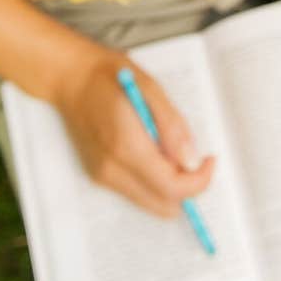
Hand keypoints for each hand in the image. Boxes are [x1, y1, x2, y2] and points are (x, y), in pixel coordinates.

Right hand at [51, 39, 215, 217]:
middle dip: (186, 185)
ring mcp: (102, 176)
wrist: (70, 77)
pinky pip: (136, 192)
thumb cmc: (110, 76)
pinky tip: (149, 148)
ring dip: (168, 183)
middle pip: (163, 204)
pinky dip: (152, 179)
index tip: (210, 160)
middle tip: (191, 154)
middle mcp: (112, 169)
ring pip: (151, 201)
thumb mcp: (150, 89)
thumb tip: (191, 161)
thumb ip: (172, 126)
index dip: (199, 181)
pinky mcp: (98, 176)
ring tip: (166, 146)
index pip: (172, 188)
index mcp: (127, 146)